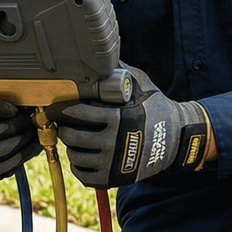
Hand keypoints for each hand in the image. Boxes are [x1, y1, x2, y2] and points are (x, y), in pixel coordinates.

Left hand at [52, 67, 210, 188]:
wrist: (174, 141)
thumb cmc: (154, 109)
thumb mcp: (139, 85)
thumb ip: (117, 71)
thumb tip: (97, 52)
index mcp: (119, 118)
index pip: (78, 112)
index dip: (63, 108)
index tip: (57, 105)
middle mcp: (114, 143)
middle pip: (71, 135)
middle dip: (65, 126)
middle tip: (66, 122)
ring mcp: (112, 164)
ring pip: (73, 155)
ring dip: (71, 146)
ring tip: (77, 137)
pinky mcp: (112, 179)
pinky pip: (82, 174)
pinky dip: (79, 164)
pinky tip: (85, 153)